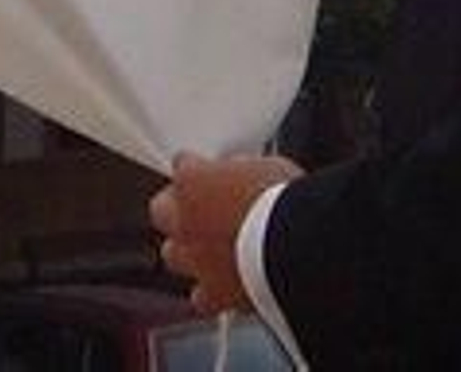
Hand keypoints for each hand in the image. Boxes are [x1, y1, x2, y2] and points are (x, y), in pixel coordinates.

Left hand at [149, 151, 302, 314]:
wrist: (299, 249)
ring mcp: (194, 258)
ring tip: (208, 245)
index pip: (182, 165)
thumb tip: (240, 175)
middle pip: (161, 210)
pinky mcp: (212, 293)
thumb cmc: (285, 200)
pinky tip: (225, 281)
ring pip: (172, 254)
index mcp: (193, 180)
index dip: (199, 168)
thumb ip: (240, 171)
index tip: (209, 170)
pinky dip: (210, 289)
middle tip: (198, 206)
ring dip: (186, 248)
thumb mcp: (265, 165)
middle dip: (176, 207)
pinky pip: (200, 295)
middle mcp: (184, 220)